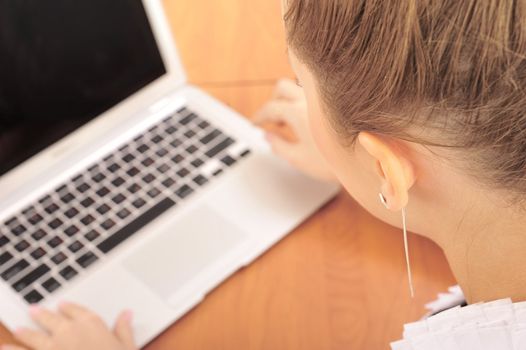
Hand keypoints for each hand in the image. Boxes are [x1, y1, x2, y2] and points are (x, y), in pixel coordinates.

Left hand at [3, 303, 135, 349]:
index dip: (69, 307)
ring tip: (18, 328)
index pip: (77, 310)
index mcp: (91, 323)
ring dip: (26, 332)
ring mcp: (53, 347)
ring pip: (35, 336)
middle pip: (53, 319)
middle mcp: (69, 331)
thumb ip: (124, 329)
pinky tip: (6, 348)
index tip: (62, 305)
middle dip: (42, 315)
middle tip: (34, 310)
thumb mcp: (128, 347)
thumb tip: (126, 314)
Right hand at [254, 79, 337, 182]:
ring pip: (299, 86)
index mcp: (296, 112)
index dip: (258, 117)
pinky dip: (306, 99)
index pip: (270, 108)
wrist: (364, 159)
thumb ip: (279, 146)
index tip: (255, 124)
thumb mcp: (298, 158)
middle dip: (273, 101)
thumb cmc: (334, 161)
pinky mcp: (338, 100)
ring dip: (289, 97)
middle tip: (272, 119)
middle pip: (281, 87)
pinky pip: (316, 92)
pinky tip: (312, 115)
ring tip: (291, 117)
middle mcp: (309, 98)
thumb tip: (268, 137)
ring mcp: (325, 97)